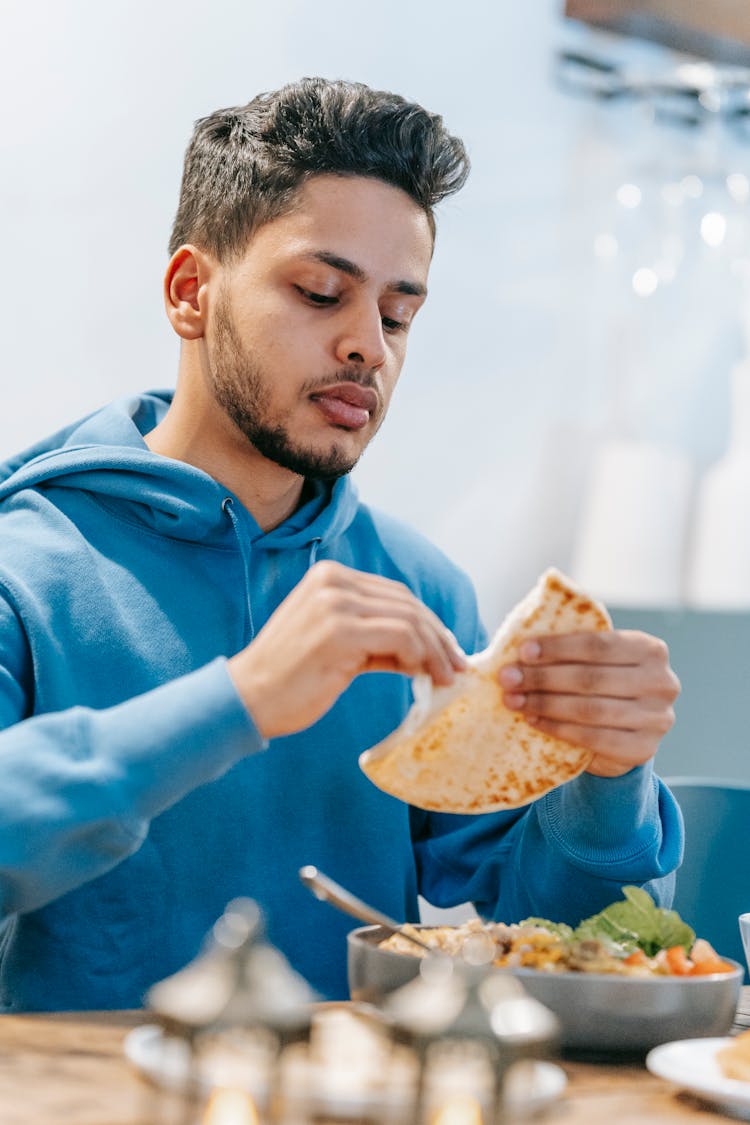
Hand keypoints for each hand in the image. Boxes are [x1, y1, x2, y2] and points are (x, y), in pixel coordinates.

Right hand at [228, 560, 466, 738]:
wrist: (247, 698)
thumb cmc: (289, 678)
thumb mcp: (335, 644)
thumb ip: (375, 639)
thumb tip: (425, 651)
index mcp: (330, 577)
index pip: (395, 594)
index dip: (428, 622)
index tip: (448, 650)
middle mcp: (333, 582)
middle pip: (406, 603)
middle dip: (438, 636)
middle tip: (456, 666)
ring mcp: (335, 604)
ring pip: (409, 618)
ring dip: (435, 650)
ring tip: (445, 676)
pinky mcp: (339, 631)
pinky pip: (400, 637)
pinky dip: (420, 656)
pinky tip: (423, 676)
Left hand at [498, 630, 679, 777]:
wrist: (622, 735)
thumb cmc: (601, 686)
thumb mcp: (595, 662)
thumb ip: (572, 650)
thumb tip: (522, 646)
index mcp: (651, 650)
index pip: (598, 644)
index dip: (557, 647)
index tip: (522, 651)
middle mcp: (662, 682)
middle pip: (591, 678)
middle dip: (542, 677)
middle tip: (507, 678)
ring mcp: (657, 719)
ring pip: (590, 709)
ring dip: (544, 704)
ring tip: (514, 700)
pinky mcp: (643, 749)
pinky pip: (592, 738)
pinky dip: (558, 729)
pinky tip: (534, 720)